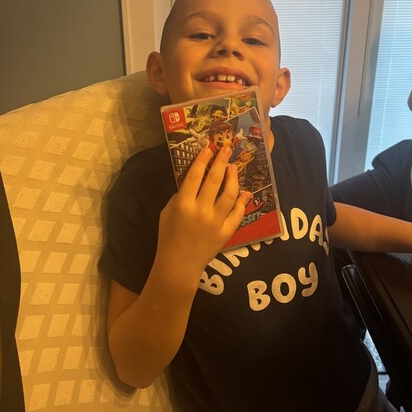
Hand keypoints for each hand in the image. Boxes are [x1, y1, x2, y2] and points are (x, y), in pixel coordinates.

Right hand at [155, 145, 251, 283]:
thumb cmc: (169, 236)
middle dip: (221, 162)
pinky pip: (237, 213)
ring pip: (229, 195)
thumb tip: (196, 180)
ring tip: (233, 167)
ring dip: (233, 178)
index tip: (208, 148)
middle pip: (214, 181)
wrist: (179, 263)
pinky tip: (244, 192)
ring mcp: (216, 222)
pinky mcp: (226, 232)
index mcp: (183, 204)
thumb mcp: (167, 211)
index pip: (194, 177)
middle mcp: (201, 211)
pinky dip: (242, 201)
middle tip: (226, 149)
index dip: (202, 160)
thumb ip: (180, 195)